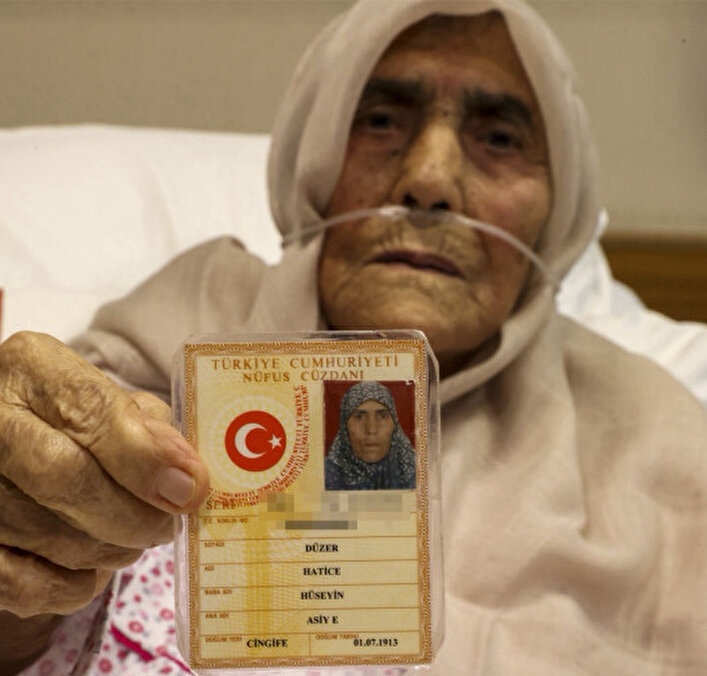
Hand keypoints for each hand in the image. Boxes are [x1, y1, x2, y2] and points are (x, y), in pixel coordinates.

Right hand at [0, 331, 209, 618]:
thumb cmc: (77, 420)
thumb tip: (184, 476)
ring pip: (43, 533)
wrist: (18, 442)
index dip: (145, 458)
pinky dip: (69, 585)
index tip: (190, 489)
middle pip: (62, 476)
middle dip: (132, 514)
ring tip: (133, 540)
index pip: (88, 410)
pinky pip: (18, 582)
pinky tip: (93, 568)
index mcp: (32, 369)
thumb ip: (149, 430)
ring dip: (108, 550)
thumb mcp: (113, 403)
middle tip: (166, 526)